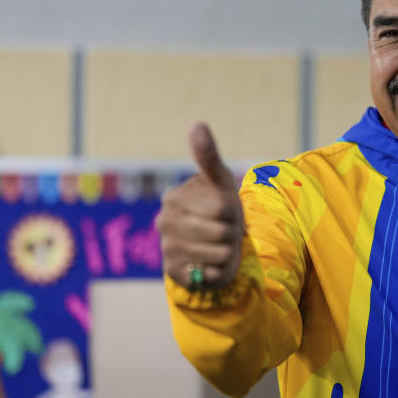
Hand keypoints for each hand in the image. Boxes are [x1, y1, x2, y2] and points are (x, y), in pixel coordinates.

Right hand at [157, 122, 243, 289]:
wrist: (212, 246)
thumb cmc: (218, 210)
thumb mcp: (218, 181)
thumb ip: (207, 155)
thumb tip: (196, 123)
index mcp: (174, 199)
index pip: (221, 208)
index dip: (232, 212)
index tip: (224, 212)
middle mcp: (164, 223)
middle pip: (221, 232)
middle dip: (231, 233)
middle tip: (223, 231)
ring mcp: (167, 249)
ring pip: (219, 254)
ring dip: (227, 252)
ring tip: (218, 247)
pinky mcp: (174, 273)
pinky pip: (211, 274)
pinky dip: (218, 271)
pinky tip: (210, 264)